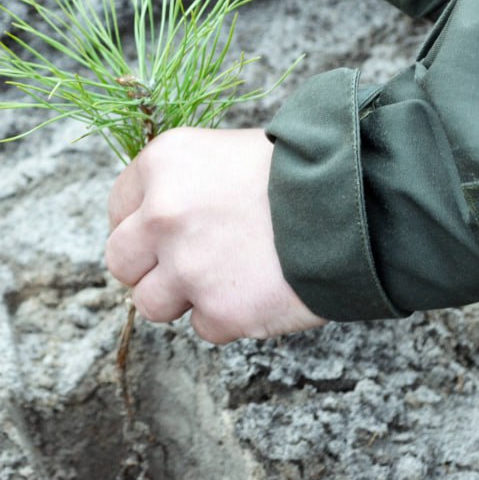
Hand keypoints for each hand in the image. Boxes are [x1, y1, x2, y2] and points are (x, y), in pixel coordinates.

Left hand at [105, 127, 326, 342]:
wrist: (360, 204)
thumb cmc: (302, 172)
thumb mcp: (229, 152)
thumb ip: (184, 184)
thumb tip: (156, 214)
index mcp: (163, 163)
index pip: (118, 206)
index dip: (142, 224)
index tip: (163, 233)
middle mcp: (163, 214)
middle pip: (121, 260)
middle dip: (150, 266)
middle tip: (188, 263)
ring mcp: (187, 267)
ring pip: (150, 303)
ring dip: (183, 298)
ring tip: (226, 279)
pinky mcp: (219, 311)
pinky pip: (202, 327)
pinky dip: (228, 317)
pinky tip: (259, 289)